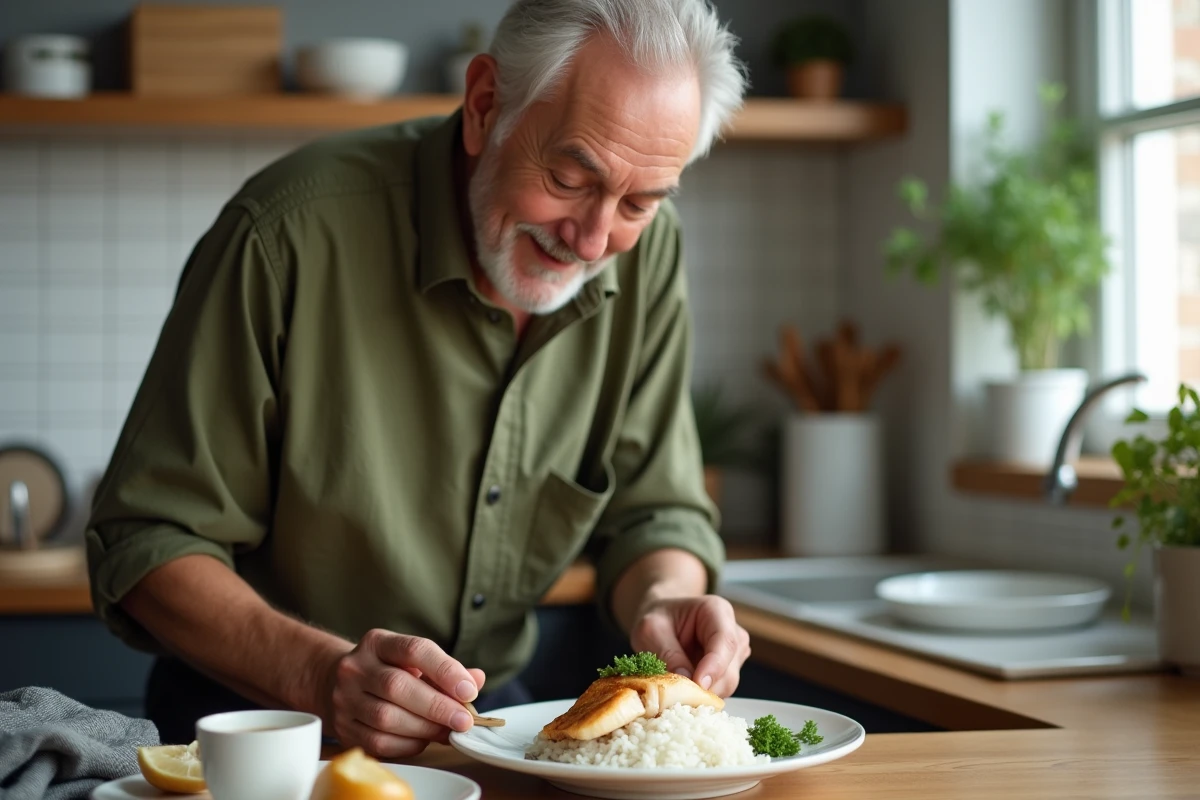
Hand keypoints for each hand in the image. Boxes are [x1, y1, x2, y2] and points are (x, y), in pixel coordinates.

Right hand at [321, 629, 484, 757]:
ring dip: (425, 728)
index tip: (469, 690)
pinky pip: (378, 742)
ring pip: (386, 718)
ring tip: (448, 732)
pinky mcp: (343, 727)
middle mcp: (356, 667)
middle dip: (437, 706)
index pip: (414, 650)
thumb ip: (445, 669)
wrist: (334, 682)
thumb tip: (476, 680)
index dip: (445, 670)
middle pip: (398, 686)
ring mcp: (344, 698)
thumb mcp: (412, 659)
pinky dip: (407, 744)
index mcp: (378, 643)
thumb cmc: (386, 670)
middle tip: (464, 721)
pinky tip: (423, 740)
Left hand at [628, 595, 749, 697]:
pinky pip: (720, 691)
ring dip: (702, 693)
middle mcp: (733, 632)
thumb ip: (668, 653)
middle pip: (729, 670)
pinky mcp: (729, 671)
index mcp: (717, 610)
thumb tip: (686, 681)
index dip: (715, 666)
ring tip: (676, 689)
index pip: (725, 641)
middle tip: (676, 696)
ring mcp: (734, 654)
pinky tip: (684, 690)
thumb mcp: (651, 630)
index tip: (699, 684)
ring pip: (726, 685)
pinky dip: (702, 696)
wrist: (662, 621)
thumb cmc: (658, 620)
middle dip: (704, 687)